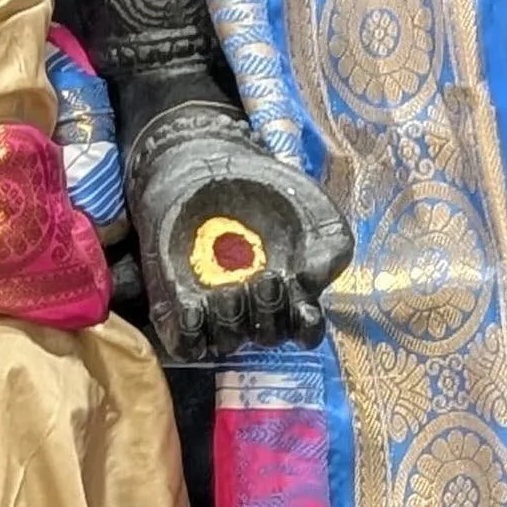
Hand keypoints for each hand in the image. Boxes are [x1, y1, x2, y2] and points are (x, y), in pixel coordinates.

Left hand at [130, 105, 353, 359]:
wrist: (210, 165)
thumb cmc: (266, 190)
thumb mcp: (312, 206)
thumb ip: (328, 244)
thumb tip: (312, 280)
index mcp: (293, 293)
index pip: (305, 331)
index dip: (305, 327)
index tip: (302, 303)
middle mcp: (255, 310)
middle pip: (267, 337)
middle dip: (267, 315)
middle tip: (264, 280)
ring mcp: (217, 311)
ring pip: (228, 341)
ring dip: (230, 323)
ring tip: (226, 291)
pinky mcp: (178, 306)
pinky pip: (185, 341)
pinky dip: (190, 333)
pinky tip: (194, 308)